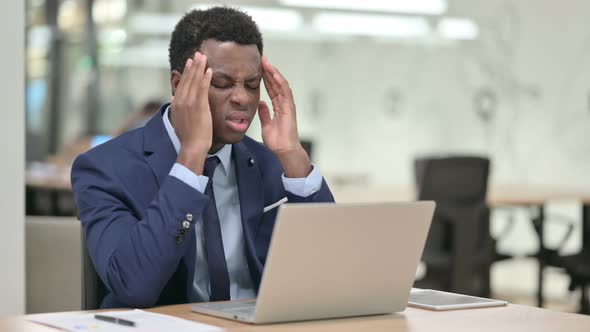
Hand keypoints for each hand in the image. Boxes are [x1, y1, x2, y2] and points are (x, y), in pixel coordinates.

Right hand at [171, 52, 212, 174]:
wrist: (192, 146)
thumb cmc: (187, 136)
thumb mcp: (178, 119)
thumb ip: (176, 107)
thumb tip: (173, 97)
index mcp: (176, 103)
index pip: (182, 83)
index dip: (187, 72)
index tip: (190, 62)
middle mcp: (181, 100)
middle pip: (188, 79)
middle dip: (193, 65)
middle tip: (197, 54)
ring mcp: (190, 103)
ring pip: (195, 81)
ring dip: (199, 68)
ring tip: (203, 57)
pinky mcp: (199, 106)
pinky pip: (203, 89)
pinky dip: (205, 79)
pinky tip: (209, 70)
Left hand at [258, 56, 310, 177]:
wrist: (284, 150)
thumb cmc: (277, 140)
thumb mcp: (266, 125)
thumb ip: (264, 114)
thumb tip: (261, 103)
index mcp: (279, 107)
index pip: (272, 89)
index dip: (265, 78)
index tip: (258, 68)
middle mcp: (284, 104)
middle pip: (276, 84)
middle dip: (269, 71)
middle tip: (262, 59)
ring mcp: (288, 105)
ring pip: (281, 84)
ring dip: (274, 73)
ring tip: (266, 62)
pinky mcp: (289, 108)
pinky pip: (285, 92)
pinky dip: (280, 82)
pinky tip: (274, 74)